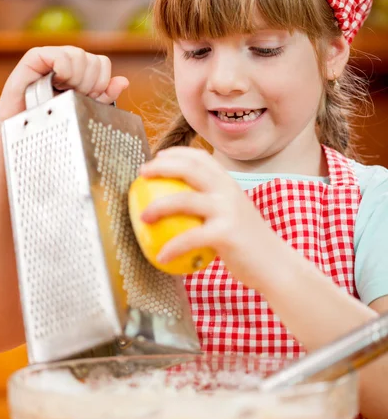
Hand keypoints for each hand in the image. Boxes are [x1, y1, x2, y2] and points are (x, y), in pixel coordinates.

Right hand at [0, 46, 128, 125]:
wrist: (25, 130)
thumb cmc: (54, 119)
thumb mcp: (85, 108)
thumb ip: (104, 96)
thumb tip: (124, 82)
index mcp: (81, 70)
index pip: (103, 63)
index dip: (102, 82)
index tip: (90, 96)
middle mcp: (68, 60)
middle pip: (94, 60)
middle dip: (90, 83)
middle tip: (76, 96)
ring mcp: (52, 56)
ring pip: (79, 55)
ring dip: (77, 79)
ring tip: (65, 91)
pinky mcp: (36, 57)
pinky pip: (60, 55)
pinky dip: (64, 71)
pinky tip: (58, 83)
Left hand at [139, 146, 274, 288]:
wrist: (275, 265)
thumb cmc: (249, 244)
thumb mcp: (233, 216)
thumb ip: (213, 206)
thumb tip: (179, 208)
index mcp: (229, 184)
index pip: (201, 158)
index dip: (176, 153)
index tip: (157, 156)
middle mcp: (228, 191)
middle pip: (189, 168)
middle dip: (161, 167)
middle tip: (141, 175)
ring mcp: (228, 210)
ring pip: (184, 200)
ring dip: (158, 206)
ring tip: (142, 217)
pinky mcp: (226, 233)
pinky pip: (190, 238)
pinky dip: (172, 248)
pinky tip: (161, 256)